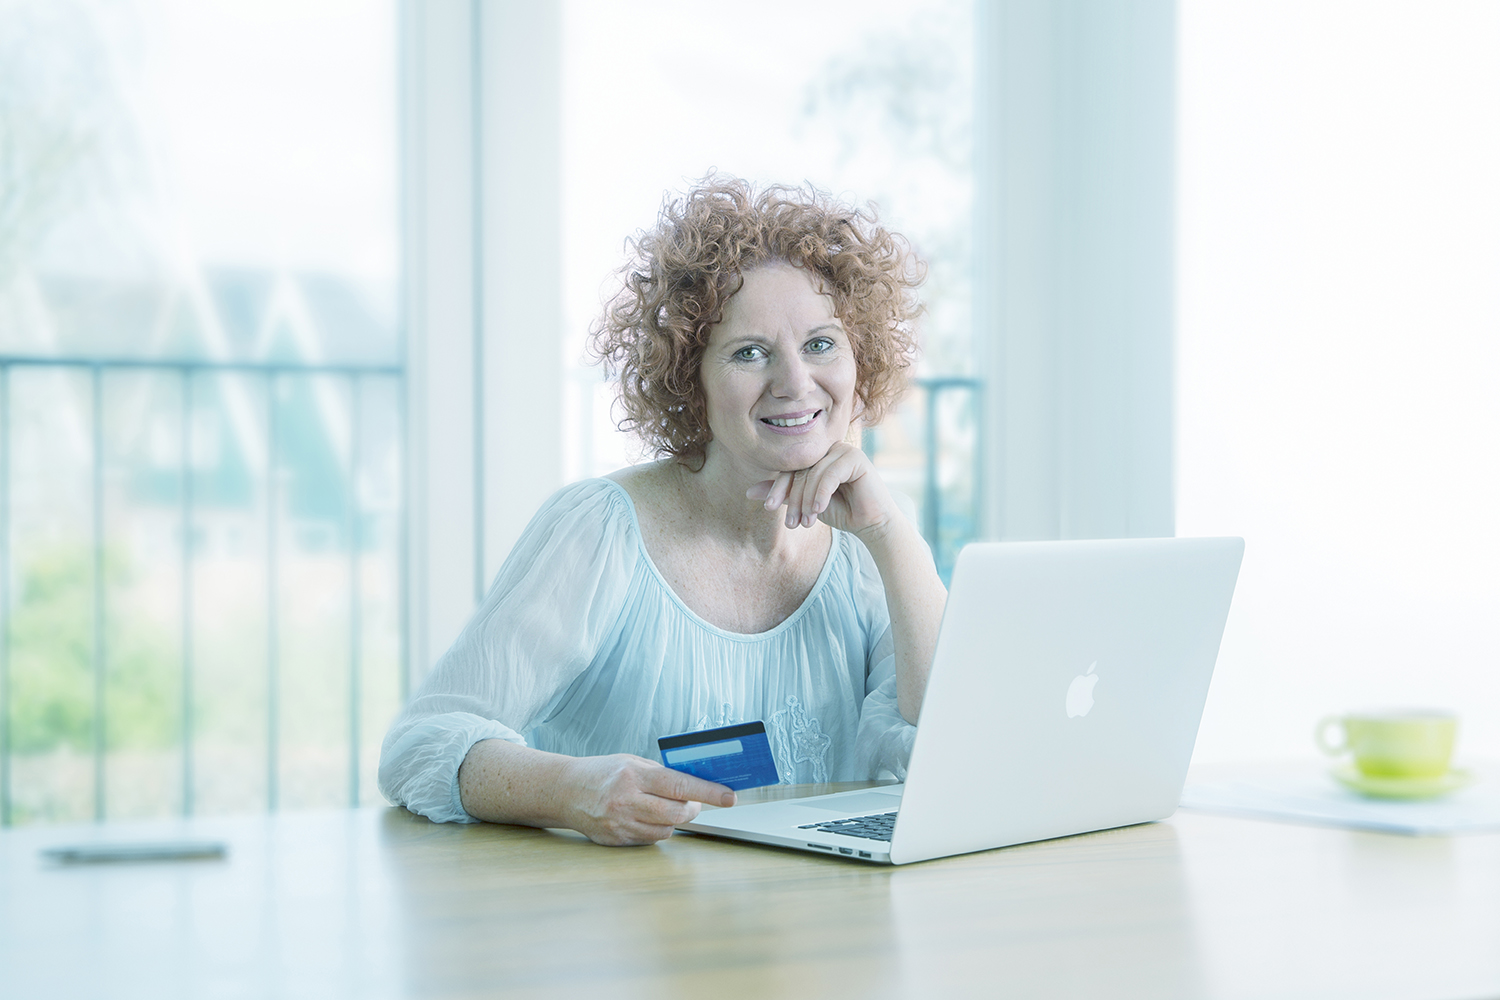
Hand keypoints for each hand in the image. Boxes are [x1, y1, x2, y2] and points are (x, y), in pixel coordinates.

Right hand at [562, 754, 735, 845]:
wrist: (565, 791)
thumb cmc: (601, 773)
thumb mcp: (631, 762)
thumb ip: (661, 773)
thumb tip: (694, 783)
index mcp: (632, 775)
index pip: (678, 785)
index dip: (708, 792)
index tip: (728, 796)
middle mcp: (626, 800)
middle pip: (676, 812)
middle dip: (692, 809)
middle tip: (694, 803)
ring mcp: (620, 823)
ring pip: (666, 829)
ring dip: (674, 820)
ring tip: (663, 807)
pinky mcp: (616, 840)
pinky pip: (650, 839)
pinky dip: (656, 829)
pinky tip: (647, 817)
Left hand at [747, 441, 895, 537]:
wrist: (871, 524)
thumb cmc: (841, 511)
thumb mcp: (805, 504)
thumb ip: (783, 495)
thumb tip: (749, 491)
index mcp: (816, 456)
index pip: (790, 468)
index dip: (777, 487)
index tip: (768, 508)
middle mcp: (829, 449)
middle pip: (801, 470)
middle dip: (793, 499)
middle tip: (791, 523)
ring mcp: (843, 450)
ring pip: (814, 473)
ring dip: (807, 500)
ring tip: (806, 522)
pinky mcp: (856, 458)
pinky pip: (830, 474)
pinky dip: (822, 493)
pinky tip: (819, 510)